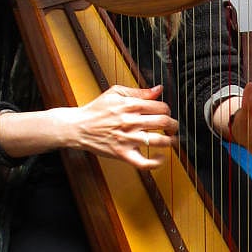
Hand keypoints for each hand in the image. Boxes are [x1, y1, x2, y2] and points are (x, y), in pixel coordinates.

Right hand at [62, 83, 177, 167]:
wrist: (78, 127)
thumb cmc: (96, 110)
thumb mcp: (115, 93)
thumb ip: (139, 91)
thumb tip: (158, 89)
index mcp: (130, 105)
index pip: (160, 107)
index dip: (167, 110)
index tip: (165, 113)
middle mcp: (131, 122)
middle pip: (163, 122)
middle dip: (173, 125)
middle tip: (173, 127)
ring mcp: (127, 139)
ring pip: (158, 141)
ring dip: (170, 141)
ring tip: (171, 140)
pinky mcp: (122, 154)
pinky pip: (144, 163)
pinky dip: (156, 162)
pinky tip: (161, 157)